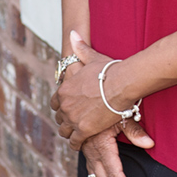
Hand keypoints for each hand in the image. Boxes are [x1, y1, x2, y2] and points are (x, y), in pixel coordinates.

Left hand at [52, 31, 150, 149]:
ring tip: (75, 133)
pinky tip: (80, 143)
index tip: (68, 107)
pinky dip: (76, 143)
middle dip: (65, 119)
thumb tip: (73, 33)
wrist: (121, 84)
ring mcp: (73, 118)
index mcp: (64, 89)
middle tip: (73, 121)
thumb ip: (80, 48)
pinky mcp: (83, 130)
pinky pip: (74, 141)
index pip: (55, 102)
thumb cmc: (109, 70)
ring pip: (65, 131)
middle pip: (59, 117)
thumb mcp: (92, 57)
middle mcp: (65, 105)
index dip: (61, 105)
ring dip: (69, 132)